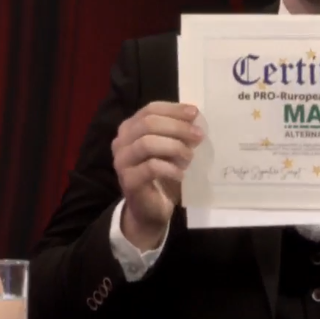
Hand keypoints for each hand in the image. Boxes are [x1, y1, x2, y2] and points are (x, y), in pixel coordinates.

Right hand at [112, 101, 204, 248]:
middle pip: (148, 124)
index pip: (150, 110)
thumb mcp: (171, 148)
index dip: (173, 109)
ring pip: (147, 143)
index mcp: (130, 128)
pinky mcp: (128, 181)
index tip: (195, 113)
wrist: (150, 209)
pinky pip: (150, 167)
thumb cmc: (162, 174)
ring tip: (190, 156)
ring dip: (174, 147)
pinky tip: (181, 174)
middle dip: (177, 127)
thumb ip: (178, 132)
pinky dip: (170, 168)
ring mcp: (122, 162)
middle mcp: (121, 142)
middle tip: (198, 135)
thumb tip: (195, 119)